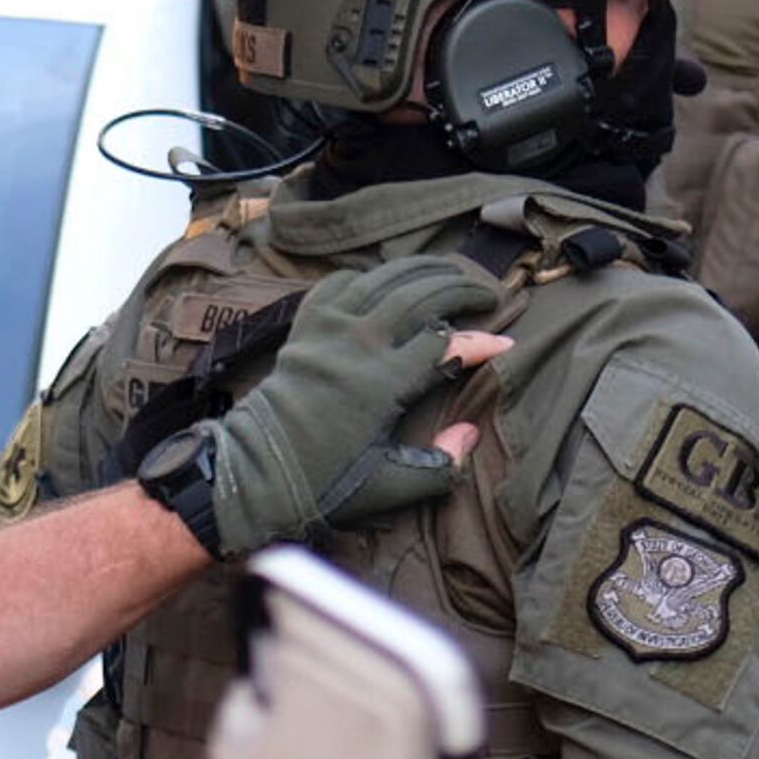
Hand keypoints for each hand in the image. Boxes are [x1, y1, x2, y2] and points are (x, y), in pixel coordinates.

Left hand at [174, 255, 509, 555]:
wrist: (254, 473)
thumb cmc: (323, 484)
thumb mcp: (390, 488)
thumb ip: (441, 465)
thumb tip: (470, 432)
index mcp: (381, 384)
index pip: (444, 345)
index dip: (480, 343)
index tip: (504, 344)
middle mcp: (356, 345)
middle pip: (420, 296)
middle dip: (460, 288)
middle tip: (487, 293)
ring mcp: (326, 330)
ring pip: (383, 279)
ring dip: (421, 270)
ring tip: (450, 272)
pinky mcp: (304, 327)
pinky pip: (339, 284)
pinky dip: (367, 276)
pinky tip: (385, 280)